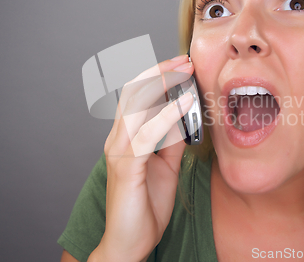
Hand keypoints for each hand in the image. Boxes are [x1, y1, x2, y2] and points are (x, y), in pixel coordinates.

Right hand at [88, 54, 193, 261]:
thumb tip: (184, 118)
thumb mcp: (167, 166)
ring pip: (135, 105)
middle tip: (185, 60)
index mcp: (126, 136)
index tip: (182, 64)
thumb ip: (172, 141)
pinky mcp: (126, 167)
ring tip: (185, 72)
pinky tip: (183, 106)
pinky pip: (145, 134)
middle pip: (133, 92)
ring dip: (162, 84)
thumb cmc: (145, 204)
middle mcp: (117, 138)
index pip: (136, 95)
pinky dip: (165, 116)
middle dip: (160, 71)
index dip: (157, 75)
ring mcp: (118, 151)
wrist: (130, 242)